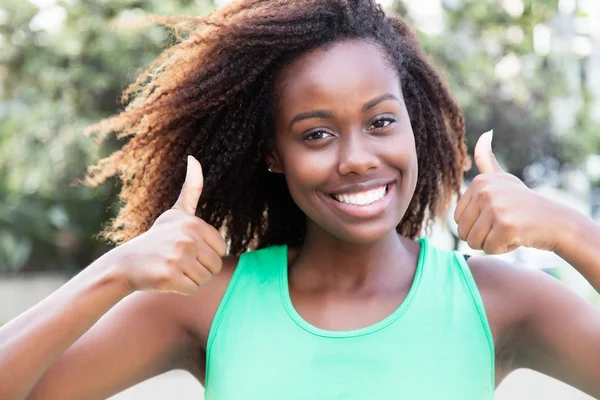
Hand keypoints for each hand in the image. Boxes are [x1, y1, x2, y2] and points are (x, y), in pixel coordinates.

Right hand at [109, 155, 226, 294]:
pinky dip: (181, 288)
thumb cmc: (156, 239)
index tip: (186, 249)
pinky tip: (166, 279)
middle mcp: (187, 238)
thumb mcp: (175, 213)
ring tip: (172, 269)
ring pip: (205, 279)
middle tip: (178, 262)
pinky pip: (192, 289)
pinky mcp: (169, 276)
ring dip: (191, 279)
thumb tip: (194, 158)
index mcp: (193, 223)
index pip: (221, 249)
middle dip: (199, 269)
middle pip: (215, 266)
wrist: (125, 263)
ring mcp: (177, 257)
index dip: (206, 254)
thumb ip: (191, 189)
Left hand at [454, 130, 562, 253]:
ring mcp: (495, 207)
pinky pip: (489, 248)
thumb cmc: (525, 204)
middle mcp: (484, 191)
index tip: (497, 216)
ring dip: (491, 244)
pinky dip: (503, 249)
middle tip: (503, 226)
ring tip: (510, 231)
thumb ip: (487, 161)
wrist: (557, 222)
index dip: (476, 226)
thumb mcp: (503, 179)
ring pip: (473, 242)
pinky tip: (518, 238)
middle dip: (482, 237)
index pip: (457, 220)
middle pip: (462, 232)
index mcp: (479, 182)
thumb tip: (485, 133)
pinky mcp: (505, 225)